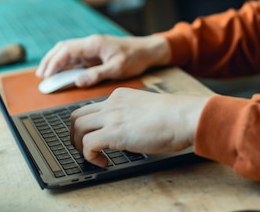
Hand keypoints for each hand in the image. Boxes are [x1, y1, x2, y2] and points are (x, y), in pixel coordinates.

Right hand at [35, 34, 170, 86]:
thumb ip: (97, 74)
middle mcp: (90, 43)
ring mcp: (91, 48)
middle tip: (41, 76)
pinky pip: (75, 57)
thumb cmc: (135, 58)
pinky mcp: (94, 53)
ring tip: (45, 75)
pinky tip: (59, 73)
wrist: (147, 50)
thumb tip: (78, 80)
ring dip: (55, 61)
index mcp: (94, 44)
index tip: (46, 74)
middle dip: (50, 61)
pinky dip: (64, 64)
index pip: (67, 50)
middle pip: (63, 48)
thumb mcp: (117, 68)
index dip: (54, 62)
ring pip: (67, 52)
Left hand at [70, 88, 208, 166]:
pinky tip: (103, 162)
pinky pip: (87, 144)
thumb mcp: (147, 109)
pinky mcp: (113, 133)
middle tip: (86, 149)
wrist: (184, 116)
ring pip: (77, 128)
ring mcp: (111, 117)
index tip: (96, 138)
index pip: (92, 108)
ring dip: (79, 146)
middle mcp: (112, 103)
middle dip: (76, 135)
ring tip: (94, 157)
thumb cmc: (175, 116)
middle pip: (77, 116)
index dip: (89, 126)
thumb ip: (133, 115)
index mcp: (120, 96)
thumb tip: (130, 132)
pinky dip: (89, 156)